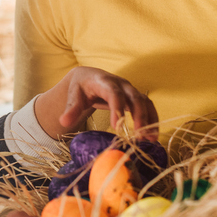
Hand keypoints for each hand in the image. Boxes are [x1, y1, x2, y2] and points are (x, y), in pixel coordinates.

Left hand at [36, 66, 157, 138]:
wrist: (89, 77)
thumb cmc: (80, 87)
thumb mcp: (73, 96)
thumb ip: (70, 109)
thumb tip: (63, 122)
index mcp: (104, 81)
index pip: (114, 93)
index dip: (117, 108)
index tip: (117, 127)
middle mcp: (121, 84)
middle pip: (134, 98)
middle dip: (139, 116)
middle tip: (140, 136)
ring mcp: (130, 90)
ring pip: (145, 102)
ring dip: (149, 120)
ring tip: (151, 139)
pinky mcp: (135, 97)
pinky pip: (148, 106)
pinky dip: (152, 119)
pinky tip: (152, 135)